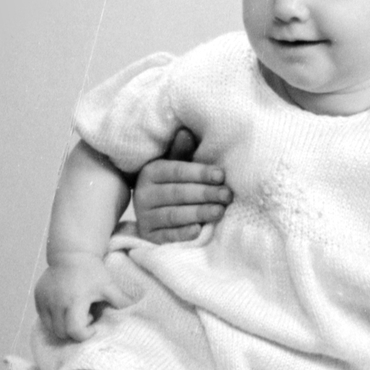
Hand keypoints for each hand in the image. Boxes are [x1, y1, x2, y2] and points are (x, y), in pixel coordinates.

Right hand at [34, 254, 131, 341]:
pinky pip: (43, 317)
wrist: (72, 253)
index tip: (93, 326)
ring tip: (76, 312)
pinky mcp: (37, 298)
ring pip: (51, 327)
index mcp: (75, 301)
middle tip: (86, 317)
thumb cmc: (92, 271)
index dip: (84, 334)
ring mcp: (44, 300)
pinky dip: (54, 318)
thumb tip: (136, 311)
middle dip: (75, 331)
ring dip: (64, 326)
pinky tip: (66, 307)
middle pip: (62, 333)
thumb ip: (121, 300)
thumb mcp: (108, 285)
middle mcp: (56, 303)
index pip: (74, 331)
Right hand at [133, 128, 231, 243]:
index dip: (199, 173)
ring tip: (219, 211)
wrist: (152, 213)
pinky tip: (199, 230)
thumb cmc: (172, 184)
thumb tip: (186, 132)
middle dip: (204, 193)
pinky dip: (183, 234)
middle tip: (226, 195)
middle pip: (176, 193)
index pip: (176, 171)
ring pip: (173, 215)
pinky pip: (167, 236)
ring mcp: (145, 217)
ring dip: (198, 213)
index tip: (221, 175)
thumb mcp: (175, 166)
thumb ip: (182, 152)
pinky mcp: (149, 236)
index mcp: (150, 172)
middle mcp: (143, 194)